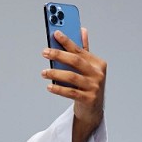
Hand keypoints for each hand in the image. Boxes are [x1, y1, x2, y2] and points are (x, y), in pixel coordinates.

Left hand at [41, 27, 106, 141]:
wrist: (93, 111)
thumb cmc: (88, 86)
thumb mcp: (88, 68)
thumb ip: (84, 51)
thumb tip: (82, 30)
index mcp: (98, 63)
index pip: (80, 50)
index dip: (67, 41)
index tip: (55, 33)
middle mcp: (98, 74)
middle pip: (76, 61)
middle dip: (59, 55)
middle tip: (44, 52)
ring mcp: (94, 87)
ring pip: (72, 77)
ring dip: (55, 73)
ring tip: (43, 72)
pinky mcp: (88, 99)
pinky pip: (70, 92)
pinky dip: (59, 89)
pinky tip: (49, 86)